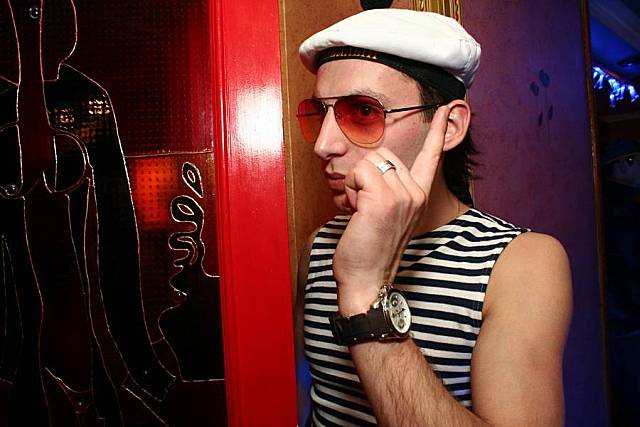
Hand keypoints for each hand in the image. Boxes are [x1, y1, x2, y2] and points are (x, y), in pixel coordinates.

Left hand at [333, 105, 450, 315]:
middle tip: (365, 207)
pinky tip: (357, 213)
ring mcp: (401, 196)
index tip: (446, 109)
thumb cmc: (370, 250)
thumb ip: (389, 191)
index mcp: (419, 196)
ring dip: (355, 184)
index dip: (438, 132)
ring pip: (368, 162)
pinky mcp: (382, 200)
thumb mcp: (388, 216)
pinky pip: (358, 173)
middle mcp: (415, 193)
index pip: (431, 157)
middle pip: (382, 155)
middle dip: (365, 176)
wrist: (367, 280)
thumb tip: (374, 169)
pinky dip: (350, 190)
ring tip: (362, 211)